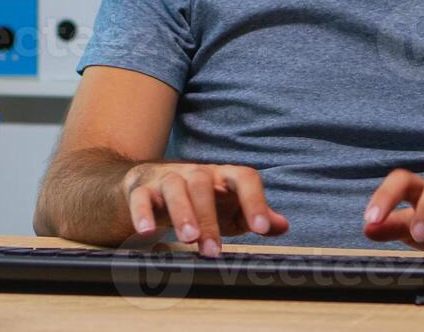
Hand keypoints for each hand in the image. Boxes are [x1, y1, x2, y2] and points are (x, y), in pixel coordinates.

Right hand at [122, 162, 289, 256]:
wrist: (149, 184)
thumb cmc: (199, 201)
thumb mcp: (229, 209)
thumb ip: (255, 216)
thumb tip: (282, 225)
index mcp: (222, 177)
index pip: (244, 178)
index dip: (255, 201)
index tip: (260, 229)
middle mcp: (196, 173)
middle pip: (204, 184)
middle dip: (209, 218)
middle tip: (212, 251)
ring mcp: (166, 178)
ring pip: (174, 187)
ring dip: (183, 213)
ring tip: (188, 239)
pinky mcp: (141, 188)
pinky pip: (141, 197)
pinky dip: (143, 213)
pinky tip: (146, 232)